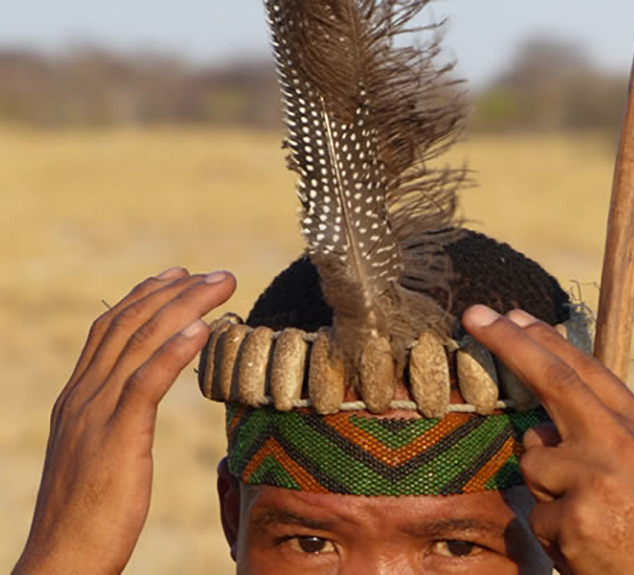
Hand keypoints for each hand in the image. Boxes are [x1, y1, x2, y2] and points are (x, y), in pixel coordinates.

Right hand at [13, 267, 235, 574]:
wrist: (61, 559)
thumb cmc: (87, 509)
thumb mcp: (97, 449)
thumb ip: (112, 414)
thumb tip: (136, 394)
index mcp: (79, 394)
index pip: (111, 328)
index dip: (146, 296)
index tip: (178, 275)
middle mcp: (84, 394)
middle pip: (130, 325)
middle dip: (175, 291)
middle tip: (215, 273)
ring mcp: (96, 413)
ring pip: (141, 343)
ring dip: (184, 308)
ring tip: (219, 285)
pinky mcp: (115, 438)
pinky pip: (146, 383)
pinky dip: (173, 351)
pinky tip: (202, 330)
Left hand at [464, 305, 633, 574]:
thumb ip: (596, 439)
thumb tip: (538, 426)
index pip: (586, 373)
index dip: (546, 341)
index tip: (513, 315)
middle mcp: (622, 446)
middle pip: (553, 381)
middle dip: (510, 343)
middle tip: (473, 314)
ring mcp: (597, 481)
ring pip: (533, 463)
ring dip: (549, 489)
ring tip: (594, 521)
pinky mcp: (574, 520)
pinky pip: (536, 514)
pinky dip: (554, 531)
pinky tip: (588, 548)